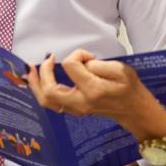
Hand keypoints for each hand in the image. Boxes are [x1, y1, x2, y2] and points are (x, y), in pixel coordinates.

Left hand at [26, 50, 165, 139]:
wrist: (135, 110)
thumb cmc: (130, 87)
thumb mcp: (120, 70)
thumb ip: (98, 64)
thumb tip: (80, 63)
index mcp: (93, 90)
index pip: (71, 66)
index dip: (77, 55)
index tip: (89, 56)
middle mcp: (80, 102)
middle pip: (49, 91)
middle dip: (42, 72)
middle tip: (46, 59)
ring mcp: (75, 108)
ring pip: (46, 100)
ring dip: (35, 84)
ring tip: (31, 69)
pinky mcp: (74, 109)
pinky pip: (51, 103)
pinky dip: (41, 90)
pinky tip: (38, 80)